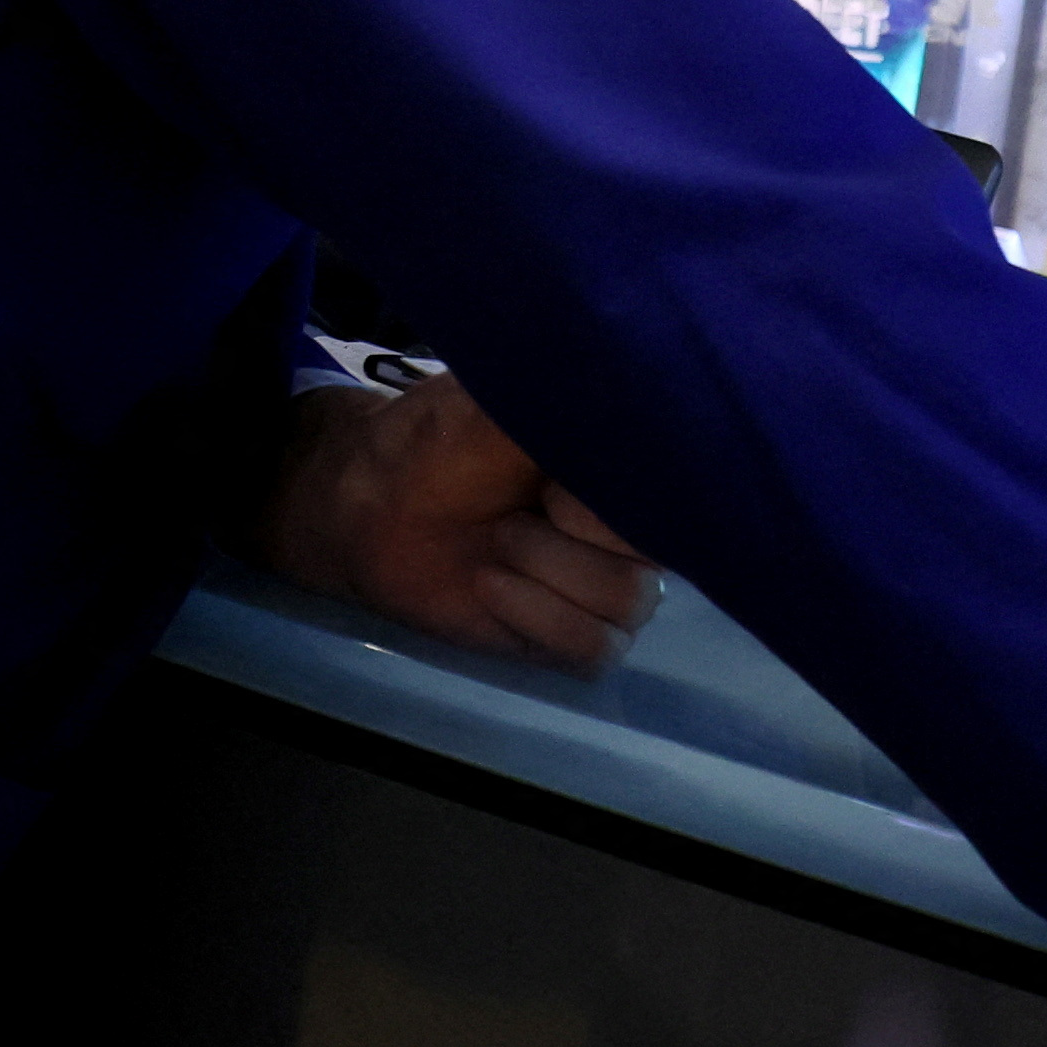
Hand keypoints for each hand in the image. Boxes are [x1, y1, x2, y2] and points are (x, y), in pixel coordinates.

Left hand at [247, 375, 661, 673]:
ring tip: (495, 544)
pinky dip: (539, 618)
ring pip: (627, 606)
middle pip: (653, 558)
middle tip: (512, 512)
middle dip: (570, 540)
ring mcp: (604, 583)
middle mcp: (628, 525)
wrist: (371, 503)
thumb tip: (638, 397)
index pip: (675, 498)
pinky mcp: (569, 634)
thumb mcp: (501, 402)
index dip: (609, 502)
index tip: (550, 482)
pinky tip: (490, 584)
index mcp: (624, 463)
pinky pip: (596, 649)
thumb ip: (575, 404)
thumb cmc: (437, 442)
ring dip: (547, 573)